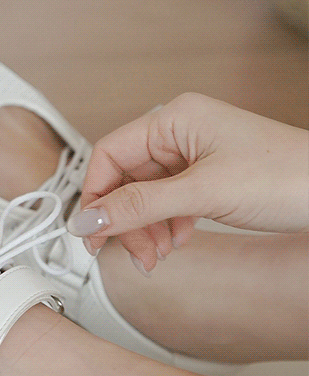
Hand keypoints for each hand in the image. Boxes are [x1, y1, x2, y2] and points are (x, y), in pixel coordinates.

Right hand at [68, 93, 308, 273]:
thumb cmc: (286, 175)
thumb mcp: (202, 193)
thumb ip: (139, 206)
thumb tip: (89, 218)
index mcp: (174, 120)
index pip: (109, 154)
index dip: (96, 195)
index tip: (91, 232)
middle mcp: (180, 134)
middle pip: (126, 180)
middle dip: (124, 220)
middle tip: (131, 253)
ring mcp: (193, 157)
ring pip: (146, 197)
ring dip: (144, 229)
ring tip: (157, 255)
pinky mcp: (206, 179)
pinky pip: (168, 204)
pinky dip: (165, 227)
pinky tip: (176, 242)